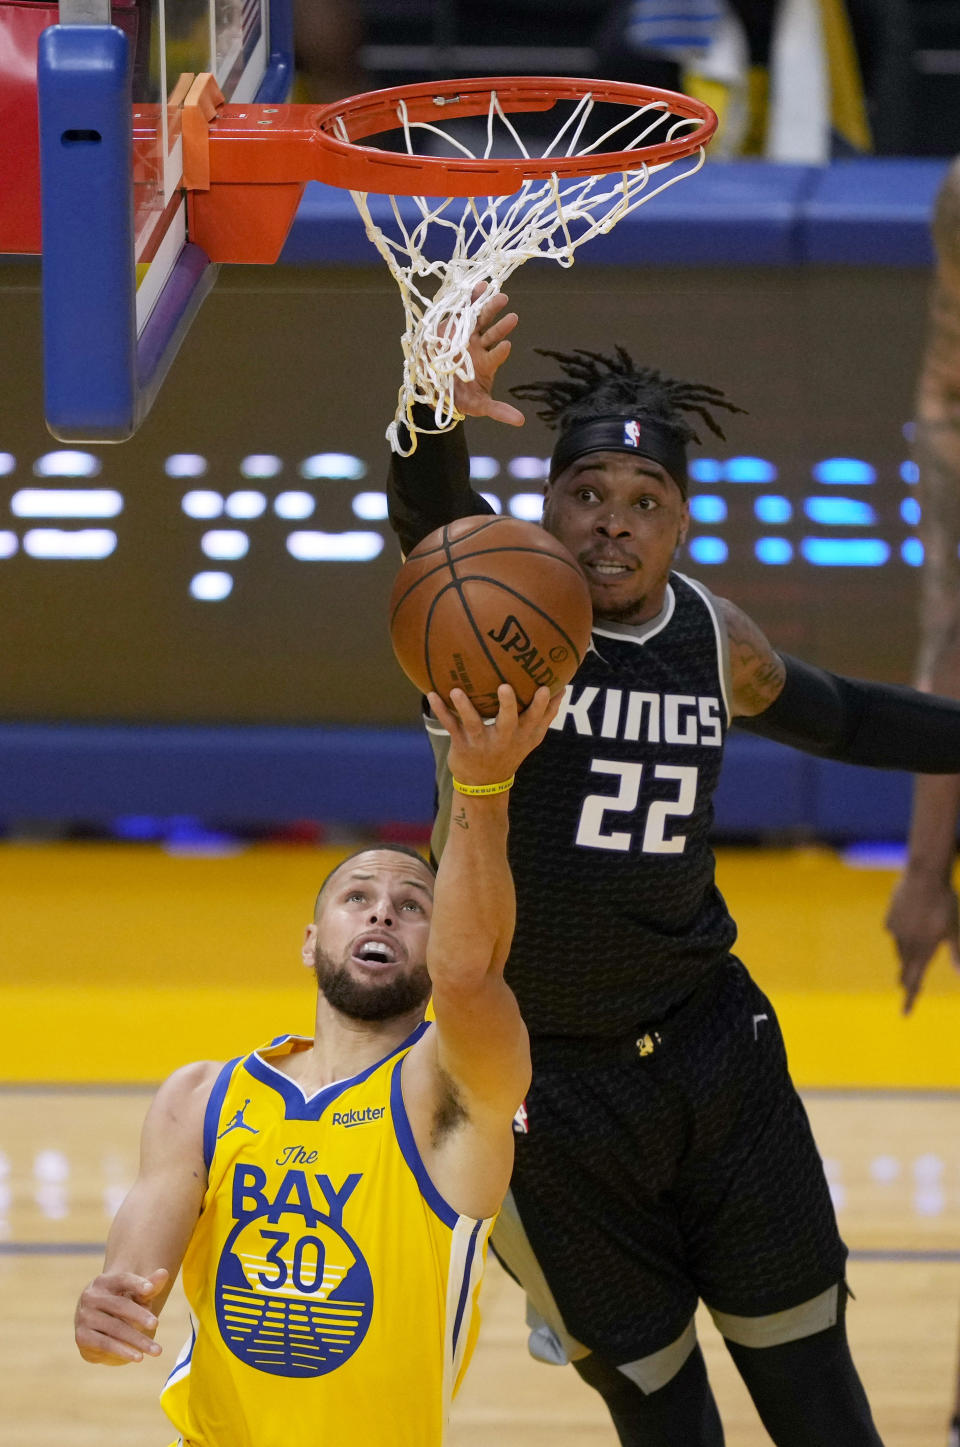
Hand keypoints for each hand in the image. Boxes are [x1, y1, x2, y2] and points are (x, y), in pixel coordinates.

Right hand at [75, 1268, 167, 1364]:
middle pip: (120, 1305)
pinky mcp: (82, 1336)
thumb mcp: (136, 1294)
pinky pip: (105, 1344)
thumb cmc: (121, 1304)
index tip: (150, 1290)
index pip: (122, 1279)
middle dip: (140, 1315)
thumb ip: (150, 1286)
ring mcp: (84, 1317)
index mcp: (104, 1281)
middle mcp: (91, 1296)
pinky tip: (138, 1357)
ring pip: (115, 1328)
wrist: (96, 1327)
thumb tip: (164, 1273)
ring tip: (156, 1350)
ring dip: (137, 1339)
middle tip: (156, 1323)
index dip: (136, 1283)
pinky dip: (123, 1350)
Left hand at [428, 684, 560, 786]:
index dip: (541, 705)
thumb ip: (547, 714)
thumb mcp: (532, 738)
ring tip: (456, 692)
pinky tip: (431, 694)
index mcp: (522, 735)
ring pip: (473, 722)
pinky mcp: (462, 744)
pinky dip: (440, 710)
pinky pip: (449, 725)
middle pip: (507, 722)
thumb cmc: (510, 751)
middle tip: (505, 687)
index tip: (544, 688)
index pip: (535, 719)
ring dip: (464, 707)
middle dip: (507, 705)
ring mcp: (481, 742)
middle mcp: (503, 738)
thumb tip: (563, 688)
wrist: (484, 784)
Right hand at [451, 283, 524, 426]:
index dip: (500, 351)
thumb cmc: (460, 397)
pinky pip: (464, 310)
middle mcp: (479, 347)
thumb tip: (521, 422)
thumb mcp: (478, 406)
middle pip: (493, 332)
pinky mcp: (453, 325)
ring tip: (501, 296)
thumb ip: (499, 410)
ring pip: (481, 319)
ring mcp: (467, 335)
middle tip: (513, 317)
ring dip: (490, 307)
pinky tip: (480, 287)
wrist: (435, 386)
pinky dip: (471, 299)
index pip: (496, 356)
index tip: (506, 346)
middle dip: (502, 325)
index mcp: (486, 363)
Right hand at [885, 869, 959, 1013]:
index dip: (910, 999)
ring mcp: (895, 930)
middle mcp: (906, 944)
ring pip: (900, 949)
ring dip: (906, 954)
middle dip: (907, 978)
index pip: (914, 981)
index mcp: (923, 950)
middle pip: (905, 967)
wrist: (924, 876)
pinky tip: (909, 921)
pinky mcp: (890, 917)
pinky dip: (902, 932)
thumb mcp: (956, 930)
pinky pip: (895, 930)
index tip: (904, 1014)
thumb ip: (958, 952)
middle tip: (906, 988)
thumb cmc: (945, 903)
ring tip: (914, 949)